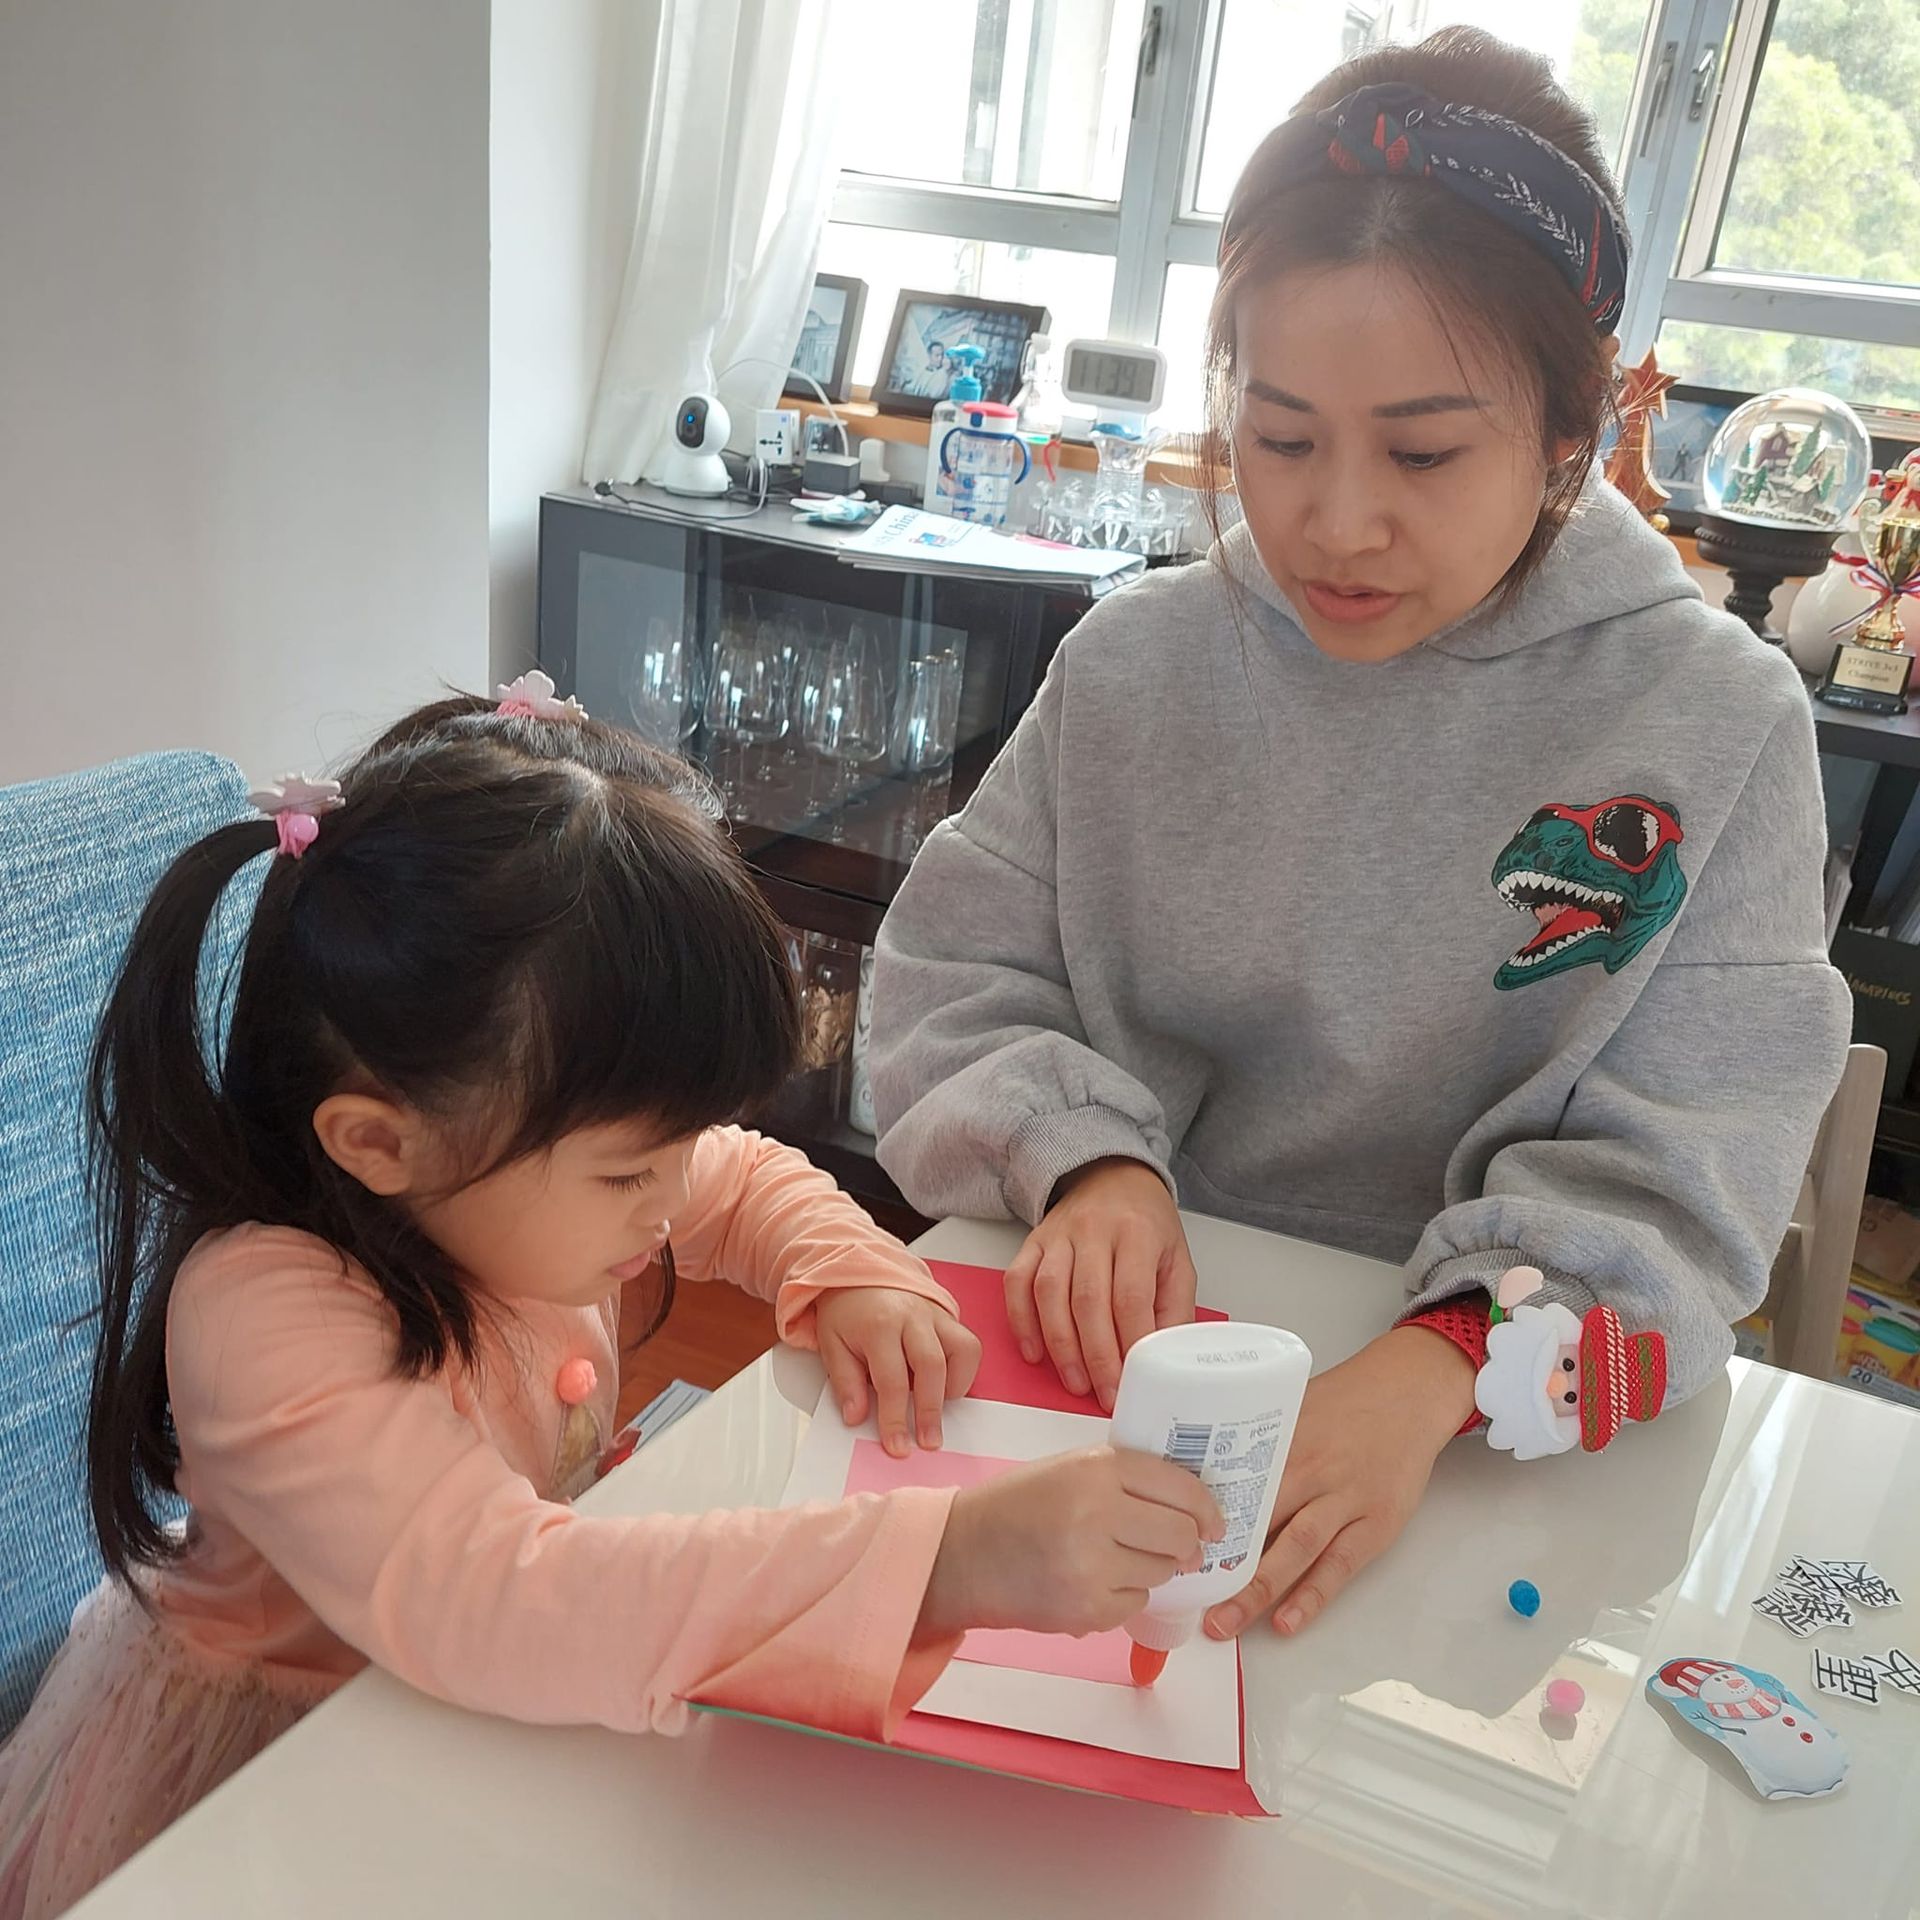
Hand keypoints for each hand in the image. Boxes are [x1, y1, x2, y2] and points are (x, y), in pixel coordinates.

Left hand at [814, 1287, 981, 1455]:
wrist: (860, 1267)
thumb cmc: (847, 1309)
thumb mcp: (831, 1343)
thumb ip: (845, 1381)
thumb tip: (856, 1417)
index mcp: (879, 1325)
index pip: (891, 1380)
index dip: (895, 1417)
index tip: (897, 1445)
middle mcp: (912, 1317)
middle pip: (932, 1367)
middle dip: (931, 1410)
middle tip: (928, 1441)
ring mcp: (935, 1314)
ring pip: (961, 1351)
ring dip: (955, 1387)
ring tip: (939, 1412)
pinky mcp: (949, 1316)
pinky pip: (968, 1344)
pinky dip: (964, 1370)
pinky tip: (946, 1385)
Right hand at [916, 1447, 1224, 1641]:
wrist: (960, 1554)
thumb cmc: (1016, 1506)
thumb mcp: (1069, 1468)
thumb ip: (1123, 1478)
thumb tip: (1190, 1503)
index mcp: (1095, 1467)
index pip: (1178, 1485)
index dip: (1206, 1507)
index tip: (1214, 1522)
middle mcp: (1097, 1512)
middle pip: (1181, 1534)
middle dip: (1187, 1544)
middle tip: (1180, 1547)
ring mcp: (1092, 1564)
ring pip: (1161, 1571)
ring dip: (1152, 1569)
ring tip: (1116, 1559)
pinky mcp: (1087, 1608)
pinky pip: (1136, 1603)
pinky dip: (1124, 1595)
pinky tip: (1092, 1581)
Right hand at [1004, 1158, 1197, 1410]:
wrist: (1112, 1177)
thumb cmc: (1147, 1224)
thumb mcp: (1177, 1259)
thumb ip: (1173, 1307)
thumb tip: (1162, 1359)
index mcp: (1137, 1233)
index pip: (1131, 1296)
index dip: (1129, 1344)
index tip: (1132, 1381)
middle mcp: (1094, 1230)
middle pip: (1089, 1300)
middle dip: (1096, 1356)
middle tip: (1104, 1394)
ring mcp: (1058, 1235)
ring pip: (1050, 1294)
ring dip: (1061, 1345)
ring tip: (1075, 1382)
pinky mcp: (1033, 1242)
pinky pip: (1018, 1283)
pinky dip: (1022, 1320)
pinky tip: (1035, 1352)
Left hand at [1204, 1325, 1475, 1639]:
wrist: (1409, 1392)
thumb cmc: (1347, 1399)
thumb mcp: (1295, 1405)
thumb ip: (1258, 1438)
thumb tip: (1204, 1462)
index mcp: (1283, 1441)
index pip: (1233, 1483)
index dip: (1199, 1515)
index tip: (1168, 1542)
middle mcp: (1311, 1471)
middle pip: (1258, 1523)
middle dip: (1220, 1563)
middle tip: (1184, 1596)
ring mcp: (1345, 1499)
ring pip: (1295, 1551)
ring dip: (1258, 1591)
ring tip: (1225, 1623)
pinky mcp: (1376, 1523)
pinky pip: (1340, 1565)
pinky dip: (1313, 1596)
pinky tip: (1286, 1622)